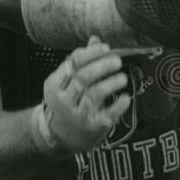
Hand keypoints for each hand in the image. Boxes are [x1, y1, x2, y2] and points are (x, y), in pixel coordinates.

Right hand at [33, 37, 131, 155]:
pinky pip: (108, 114)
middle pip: (84, 77)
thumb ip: (81, 63)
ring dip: (112, 83)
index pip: (73, 63)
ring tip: (123, 78)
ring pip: (95, 94)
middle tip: (118, 61)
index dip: (91, 53)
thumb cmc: (65, 105)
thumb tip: (96, 40)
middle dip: (103, 66)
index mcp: (54, 85)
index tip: (106, 48)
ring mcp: (77, 116)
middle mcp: (63, 101)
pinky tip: (126, 98)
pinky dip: (118, 105)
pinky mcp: (92, 129)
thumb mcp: (66, 84)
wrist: (58, 139)